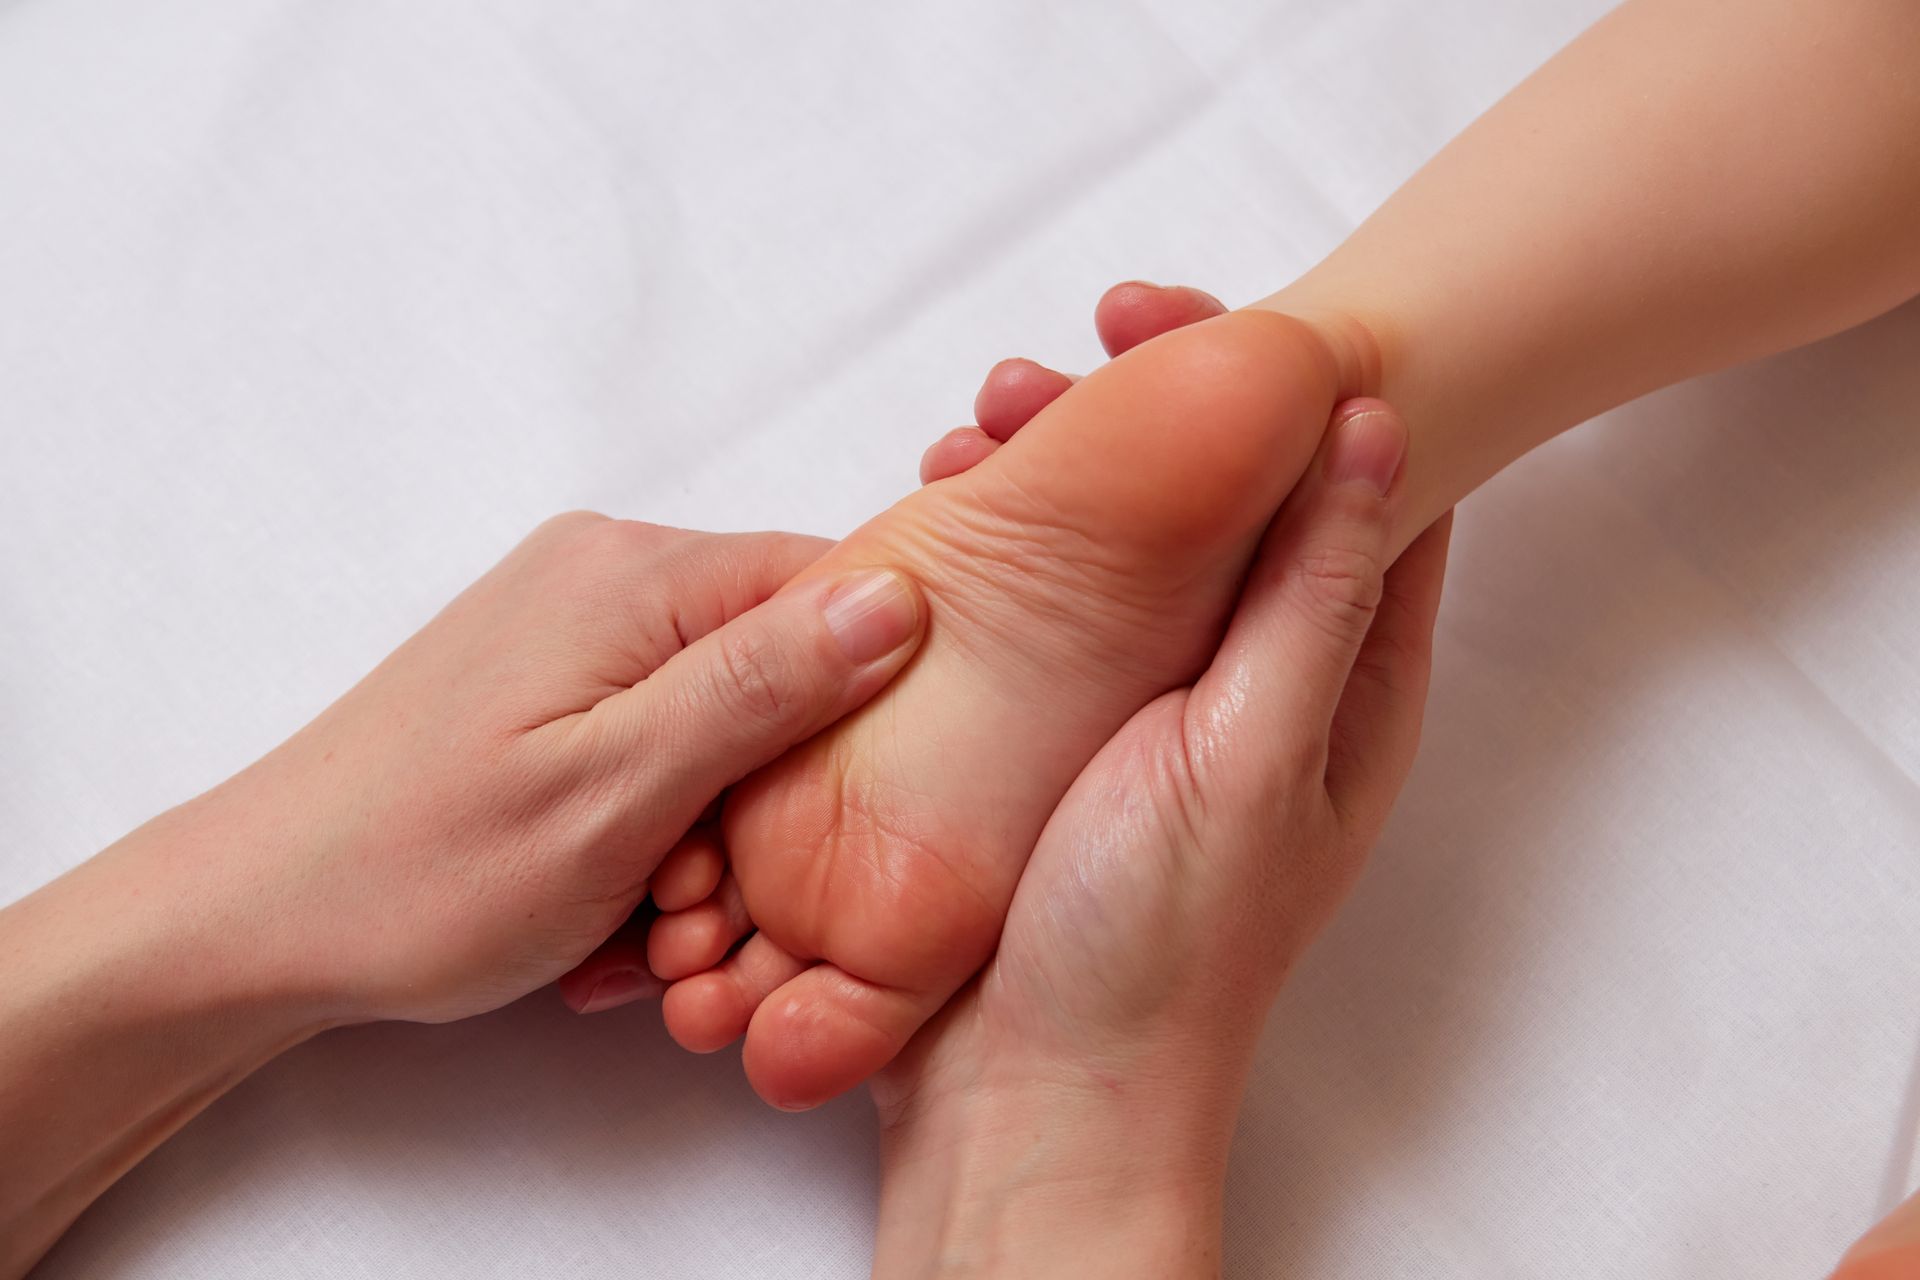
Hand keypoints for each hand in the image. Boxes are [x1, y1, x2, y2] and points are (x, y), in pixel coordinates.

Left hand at [195, 515, 930, 1024]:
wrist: (259, 915)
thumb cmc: (431, 871)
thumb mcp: (621, 792)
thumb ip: (761, 687)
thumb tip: (902, 592)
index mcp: (637, 573)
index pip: (835, 587)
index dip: (868, 702)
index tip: (828, 815)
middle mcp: (608, 567)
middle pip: (782, 655)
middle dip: (774, 785)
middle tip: (703, 900)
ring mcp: (571, 617)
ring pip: (725, 709)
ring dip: (713, 819)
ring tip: (644, 914)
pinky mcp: (547, 670)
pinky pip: (660, 729)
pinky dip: (659, 814)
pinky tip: (613, 893)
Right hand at [872, 283, 1452, 1276]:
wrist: (1028, 1099)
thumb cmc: (1154, 950)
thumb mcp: (1250, 756)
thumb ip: (1314, 593)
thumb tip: (1383, 421)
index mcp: (1345, 678)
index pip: (1351, 478)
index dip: (1279, 374)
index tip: (1176, 315)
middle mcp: (1259, 676)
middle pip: (1225, 488)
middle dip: (1138, 401)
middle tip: (1045, 361)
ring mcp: (1153, 696)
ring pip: (1126, 533)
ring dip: (1055, 459)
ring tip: (969, 423)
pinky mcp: (1059, 724)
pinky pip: (1045, 597)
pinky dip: (998, 536)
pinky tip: (935, 504)